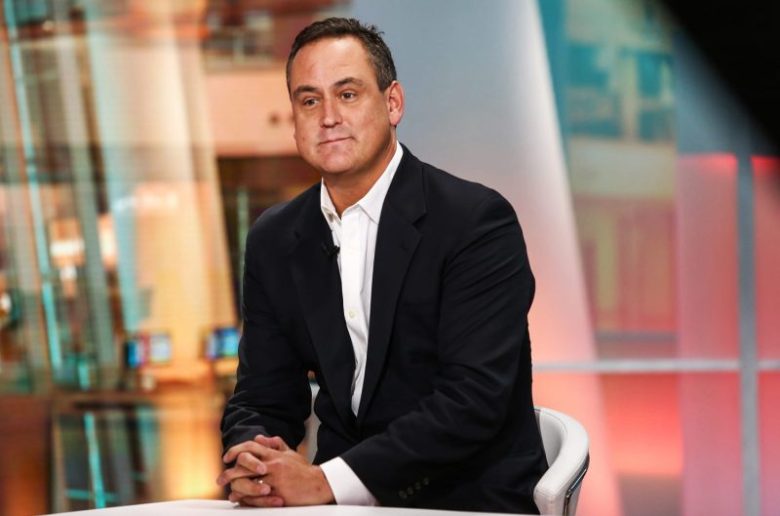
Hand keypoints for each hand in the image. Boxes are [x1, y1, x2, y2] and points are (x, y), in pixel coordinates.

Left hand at [219, 435, 334, 506]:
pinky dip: (248, 500)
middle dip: (230, 472)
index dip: (236, 451)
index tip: (227, 458)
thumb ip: (274, 444)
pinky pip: (259, 498)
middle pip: (245, 465)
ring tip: (230, 492)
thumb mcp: (290, 453)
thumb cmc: (304, 470)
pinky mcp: (279, 494)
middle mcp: (274, 465)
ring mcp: (276, 480)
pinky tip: (242, 501)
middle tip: (220, 479)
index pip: (251, 447)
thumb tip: (259, 437)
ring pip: (250, 482)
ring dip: (237, 488)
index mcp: (275, 455)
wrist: (319, 484)